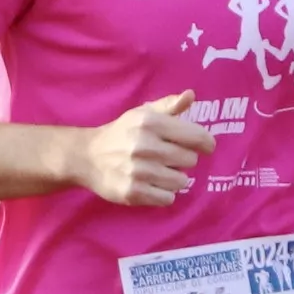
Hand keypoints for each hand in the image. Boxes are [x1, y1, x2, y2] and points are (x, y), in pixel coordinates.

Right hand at [74, 90, 212, 206]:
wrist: (87, 157)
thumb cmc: (121, 133)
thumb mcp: (142, 114)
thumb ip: (169, 106)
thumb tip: (190, 95)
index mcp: (150, 123)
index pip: (196, 136)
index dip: (206, 143)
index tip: (205, 147)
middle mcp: (145, 146)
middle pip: (190, 160)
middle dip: (183, 160)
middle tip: (168, 158)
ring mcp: (138, 171)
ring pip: (181, 182)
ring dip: (174, 178)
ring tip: (159, 172)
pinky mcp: (133, 192)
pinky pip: (168, 199)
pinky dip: (164, 194)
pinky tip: (152, 185)